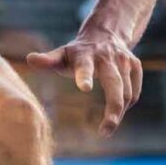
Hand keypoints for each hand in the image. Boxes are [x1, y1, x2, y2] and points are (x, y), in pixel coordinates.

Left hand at [25, 34, 141, 137]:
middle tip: (105, 130)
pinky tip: (117, 114)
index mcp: (85, 55)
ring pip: (126, 93)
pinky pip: (134, 93)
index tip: (84, 88)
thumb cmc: (77, 52)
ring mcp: (124, 61)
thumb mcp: (61, 55)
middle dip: (112, 108)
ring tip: (106, 129)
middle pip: (114, 84)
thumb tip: (29, 59)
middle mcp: (107, 57)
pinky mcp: (135, 66)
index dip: (84, 76)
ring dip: (118, 113)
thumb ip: (47, 60)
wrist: (105, 34)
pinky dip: (126, 106)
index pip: (84, 66)